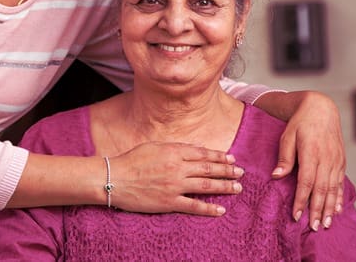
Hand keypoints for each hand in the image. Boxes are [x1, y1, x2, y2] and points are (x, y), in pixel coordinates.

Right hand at [109, 141, 243, 216]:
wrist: (114, 179)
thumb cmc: (132, 160)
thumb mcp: (154, 146)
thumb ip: (176, 147)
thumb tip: (195, 148)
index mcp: (173, 152)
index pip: (202, 154)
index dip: (219, 156)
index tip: (231, 158)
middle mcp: (177, 168)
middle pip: (208, 169)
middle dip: (227, 170)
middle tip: (240, 172)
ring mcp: (174, 186)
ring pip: (205, 186)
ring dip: (224, 187)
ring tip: (237, 188)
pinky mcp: (169, 202)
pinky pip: (193, 206)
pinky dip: (208, 208)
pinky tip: (221, 210)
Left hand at [271, 92, 345, 230]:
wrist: (321, 109)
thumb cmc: (300, 123)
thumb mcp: (287, 136)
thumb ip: (284, 157)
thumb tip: (276, 176)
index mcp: (311, 152)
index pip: (306, 181)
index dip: (302, 200)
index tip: (296, 215)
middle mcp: (327, 159)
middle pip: (322, 189)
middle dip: (317, 210)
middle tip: (312, 227)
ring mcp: (336, 161)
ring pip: (333, 188)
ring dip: (329, 208)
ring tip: (324, 224)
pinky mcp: (341, 161)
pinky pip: (340, 183)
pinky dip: (338, 197)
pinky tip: (335, 210)